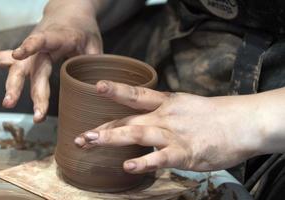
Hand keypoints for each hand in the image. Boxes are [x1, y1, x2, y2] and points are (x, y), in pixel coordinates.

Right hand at [0, 0, 101, 122]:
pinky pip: (8, 57)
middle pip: (35, 67)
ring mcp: (33, 48)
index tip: (18, 55)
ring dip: (14, 85)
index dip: (31, 46)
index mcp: (61, 36)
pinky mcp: (28, 52)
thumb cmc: (83, 29)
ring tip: (9, 103)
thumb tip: (98, 86)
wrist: (70, 13)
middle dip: (35, 91)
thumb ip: (93, 61)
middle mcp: (43, 42)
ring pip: (20, 67)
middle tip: (38, 113)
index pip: (44, 40)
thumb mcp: (94, 42)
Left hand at [75, 81, 263, 173]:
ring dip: (112, 138)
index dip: (115, 89)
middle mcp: (164, 116)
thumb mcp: (184, 105)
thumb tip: (146, 117)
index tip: (96, 86)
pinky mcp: (185, 152)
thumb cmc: (214, 116)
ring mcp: (173, 133)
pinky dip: (144, 161)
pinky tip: (128, 166)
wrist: (242, 122)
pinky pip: (160, 157)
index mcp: (165, 103)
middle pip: (128, 119)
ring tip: (90, 142)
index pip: (135, 95)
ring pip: (137, 133)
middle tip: (80, 136)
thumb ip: (163, 111)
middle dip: (103, 127)